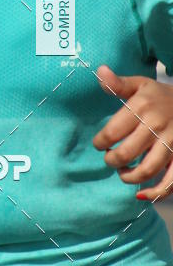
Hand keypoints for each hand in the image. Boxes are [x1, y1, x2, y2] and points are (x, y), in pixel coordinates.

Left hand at [93, 64, 172, 201]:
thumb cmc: (160, 95)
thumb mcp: (140, 84)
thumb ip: (118, 83)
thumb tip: (99, 71)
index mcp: (142, 107)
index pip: (112, 132)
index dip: (101, 142)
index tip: (99, 144)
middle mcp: (156, 126)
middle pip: (126, 153)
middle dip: (112, 160)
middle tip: (109, 158)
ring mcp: (171, 143)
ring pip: (146, 170)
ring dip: (129, 177)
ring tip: (122, 172)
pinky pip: (170, 182)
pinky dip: (155, 192)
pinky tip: (141, 194)